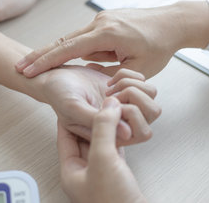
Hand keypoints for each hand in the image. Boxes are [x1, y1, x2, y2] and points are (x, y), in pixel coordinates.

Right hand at [15, 1, 208, 77]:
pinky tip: (77, 56)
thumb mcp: (139, 68)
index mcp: (107, 34)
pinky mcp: (106, 21)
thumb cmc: (160, 44)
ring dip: (62, 53)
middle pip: (64, 40)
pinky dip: (76, 48)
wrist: (173, 22)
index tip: (28, 70)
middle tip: (20, 67)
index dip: (46, 61)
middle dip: (41, 55)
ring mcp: (102, 20)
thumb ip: (113, 75)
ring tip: (49, 62)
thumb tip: (93, 77)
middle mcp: (100, 23)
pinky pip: (86, 37)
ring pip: (75, 39)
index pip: (69, 49)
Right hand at [40, 67, 160, 145]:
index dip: (131, 115)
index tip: (109, 103)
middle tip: (113, 93)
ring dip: (133, 86)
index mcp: (112, 133)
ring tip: (112, 85)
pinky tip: (111, 78)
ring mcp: (126, 102)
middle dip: (136, 99)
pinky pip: (144, 80)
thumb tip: (128, 134)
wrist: (56, 76)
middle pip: (153, 112)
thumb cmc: (60, 95)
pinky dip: (130, 75)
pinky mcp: (126, 86)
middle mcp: (122, 119)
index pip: (143, 132)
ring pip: (151, 96)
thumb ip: (98, 122)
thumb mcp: (74, 109)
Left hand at [58, 97, 146, 202]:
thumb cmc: (114, 201)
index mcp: (70, 170)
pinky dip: (117, 139)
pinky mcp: (117, 178)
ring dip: (104, 129)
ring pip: (99, 145)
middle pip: (82, 140)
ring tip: (109, 112)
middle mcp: (83, 173)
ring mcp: (100, 176)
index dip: (68, 117)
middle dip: (89, 121)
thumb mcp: (103, 159)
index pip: (65, 137)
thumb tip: (108, 106)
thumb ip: (103, 129)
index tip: (72, 102)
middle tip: (94, 103)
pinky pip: (113, 152)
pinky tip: (121, 131)